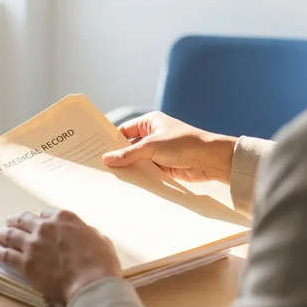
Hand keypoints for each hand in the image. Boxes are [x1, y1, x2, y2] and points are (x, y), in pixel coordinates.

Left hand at [0, 208, 121, 304]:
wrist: (90, 284)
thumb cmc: (101, 263)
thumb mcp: (100, 239)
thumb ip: (86, 232)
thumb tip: (83, 234)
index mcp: (64, 218)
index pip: (46, 213)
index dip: (42, 218)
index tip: (39, 221)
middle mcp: (45, 227)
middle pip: (24, 220)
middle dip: (16, 220)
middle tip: (10, 222)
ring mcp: (32, 245)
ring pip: (11, 235)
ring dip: (2, 233)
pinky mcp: (25, 263)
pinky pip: (6, 255)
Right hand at [103, 112, 237, 183]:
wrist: (210, 160)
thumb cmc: (183, 144)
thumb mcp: (151, 146)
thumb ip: (128, 154)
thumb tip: (107, 159)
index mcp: (150, 122)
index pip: (124, 130)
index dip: (111, 140)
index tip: (96, 150)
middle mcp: (153, 136)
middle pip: (129, 147)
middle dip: (118, 156)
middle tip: (99, 167)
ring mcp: (158, 152)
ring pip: (137, 161)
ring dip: (128, 168)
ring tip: (108, 178)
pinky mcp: (163, 167)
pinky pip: (146, 171)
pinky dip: (138, 177)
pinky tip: (126, 184)